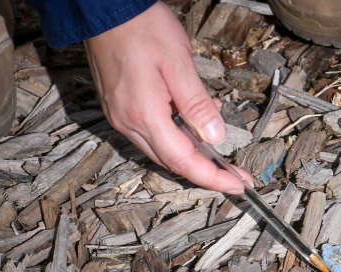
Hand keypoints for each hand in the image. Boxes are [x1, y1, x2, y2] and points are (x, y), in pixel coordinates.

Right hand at [84, 1, 249, 193]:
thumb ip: (197, 105)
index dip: (212, 178)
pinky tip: (194, 119)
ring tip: (219, 140)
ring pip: (163, 149)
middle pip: (173, 161)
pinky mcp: (121, 107)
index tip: (235, 185)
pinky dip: (177, 134)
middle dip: (207, 171)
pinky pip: (153, 132)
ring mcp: (122, 116)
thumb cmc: (140, 27)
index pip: (183, 161)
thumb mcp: (178, 63)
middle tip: (235, 175)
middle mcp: (128, 122)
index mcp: (143, 115)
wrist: (105, 9)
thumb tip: (216, 137)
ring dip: (193, 151)